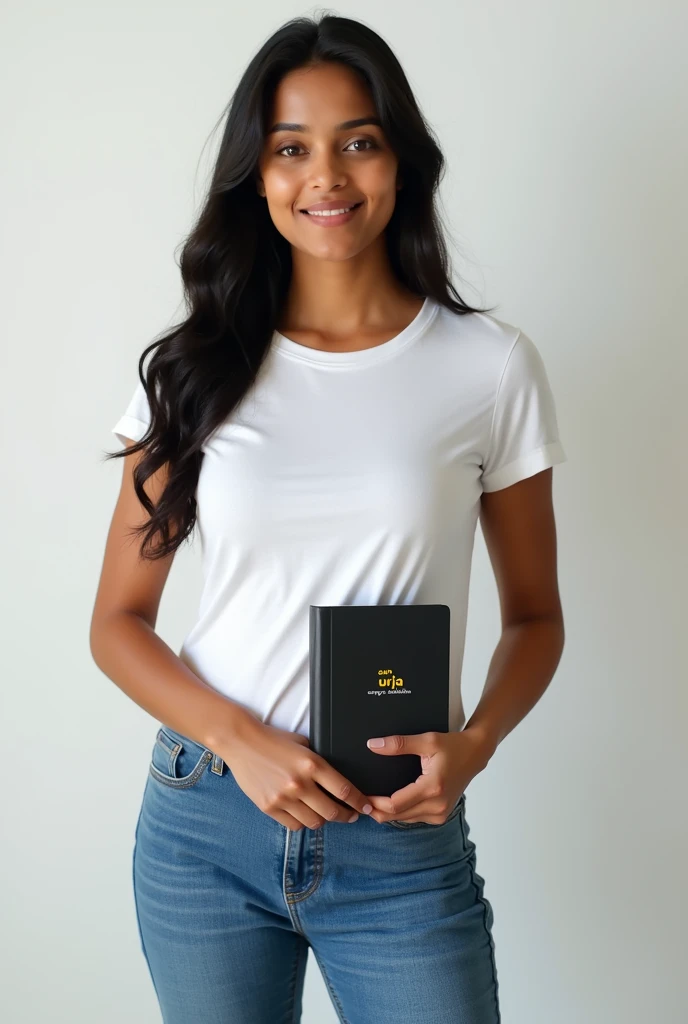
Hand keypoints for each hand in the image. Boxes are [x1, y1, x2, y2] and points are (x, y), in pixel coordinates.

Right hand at [220, 716, 373, 830]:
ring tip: (327, 814)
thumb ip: (319, 761)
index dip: (360, 802)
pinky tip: (304, 813)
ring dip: (324, 820)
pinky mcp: (269, 807)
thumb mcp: (303, 743)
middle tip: (352, 816)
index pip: (344, 790)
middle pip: (333, 812)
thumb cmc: (273, 739)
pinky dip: (303, 822)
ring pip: (314, 822)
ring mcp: (283, 797)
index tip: (367, 807)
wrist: (241, 741)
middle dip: (347, 816)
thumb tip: (338, 777)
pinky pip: (294, 825)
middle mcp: (300, 783)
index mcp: (312, 764)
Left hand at [364, 726, 495, 824]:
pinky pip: (413, 818)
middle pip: (396, 816)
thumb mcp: (426, 740)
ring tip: (371, 800)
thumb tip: (373, 745)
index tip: (361, 796)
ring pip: (404, 819)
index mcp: (432, 788)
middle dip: (376, 810)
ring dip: (387, 813)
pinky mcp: (440, 816)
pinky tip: (390, 802)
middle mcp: (437, 805)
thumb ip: (399, 744)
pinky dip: (400, 812)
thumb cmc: (452, 746)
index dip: (375, 802)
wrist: (475, 754)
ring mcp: (440, 814)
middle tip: (359, 801)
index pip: (395, 804)